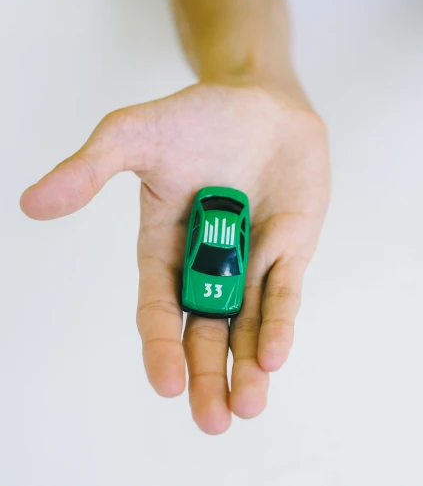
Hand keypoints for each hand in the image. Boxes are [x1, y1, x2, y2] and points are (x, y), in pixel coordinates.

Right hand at [21, 83, 329, 432]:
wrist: (260, 101)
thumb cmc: (198, 117)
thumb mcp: (136, 136)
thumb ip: (90, 169)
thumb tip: (31, 203)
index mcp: (164, 249)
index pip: (159, 308)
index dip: (161, 346)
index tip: (166, 384)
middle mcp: (207, 264)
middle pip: (204, 331)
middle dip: (207, 375)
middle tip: (211, 421)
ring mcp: (251, 259)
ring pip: (247, 324)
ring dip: (247, 367)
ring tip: (245, 407)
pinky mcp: (290, 249)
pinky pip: (284, 293)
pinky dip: (279, 323)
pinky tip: (274, 356)